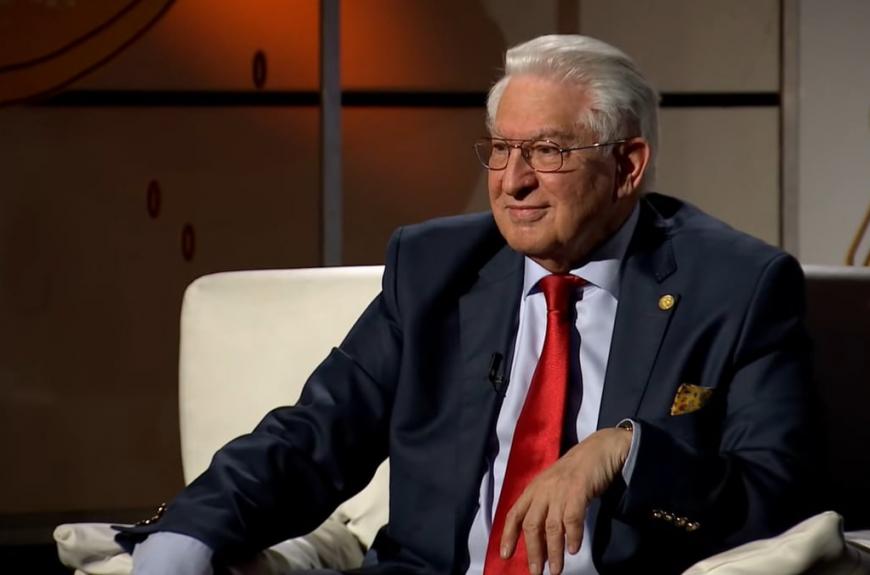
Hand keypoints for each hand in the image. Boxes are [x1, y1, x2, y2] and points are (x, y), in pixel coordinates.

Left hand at [499, 427, 631, 574]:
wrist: (599, 450)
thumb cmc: (576, 471)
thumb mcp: (553, 486)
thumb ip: (545, 506)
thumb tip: (540, 539)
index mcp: (534, 488)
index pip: (514, 513)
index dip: (508, 535)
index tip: (505, 555)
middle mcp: (543, 489)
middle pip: (532, 525)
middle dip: (533, 551)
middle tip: (535, 572)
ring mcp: (560, 489)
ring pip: (551, 526)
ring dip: (553, 551)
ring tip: (555, 570)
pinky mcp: (578, 490)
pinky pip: (572, 518)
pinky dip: (572, 536)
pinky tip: (573, 549)